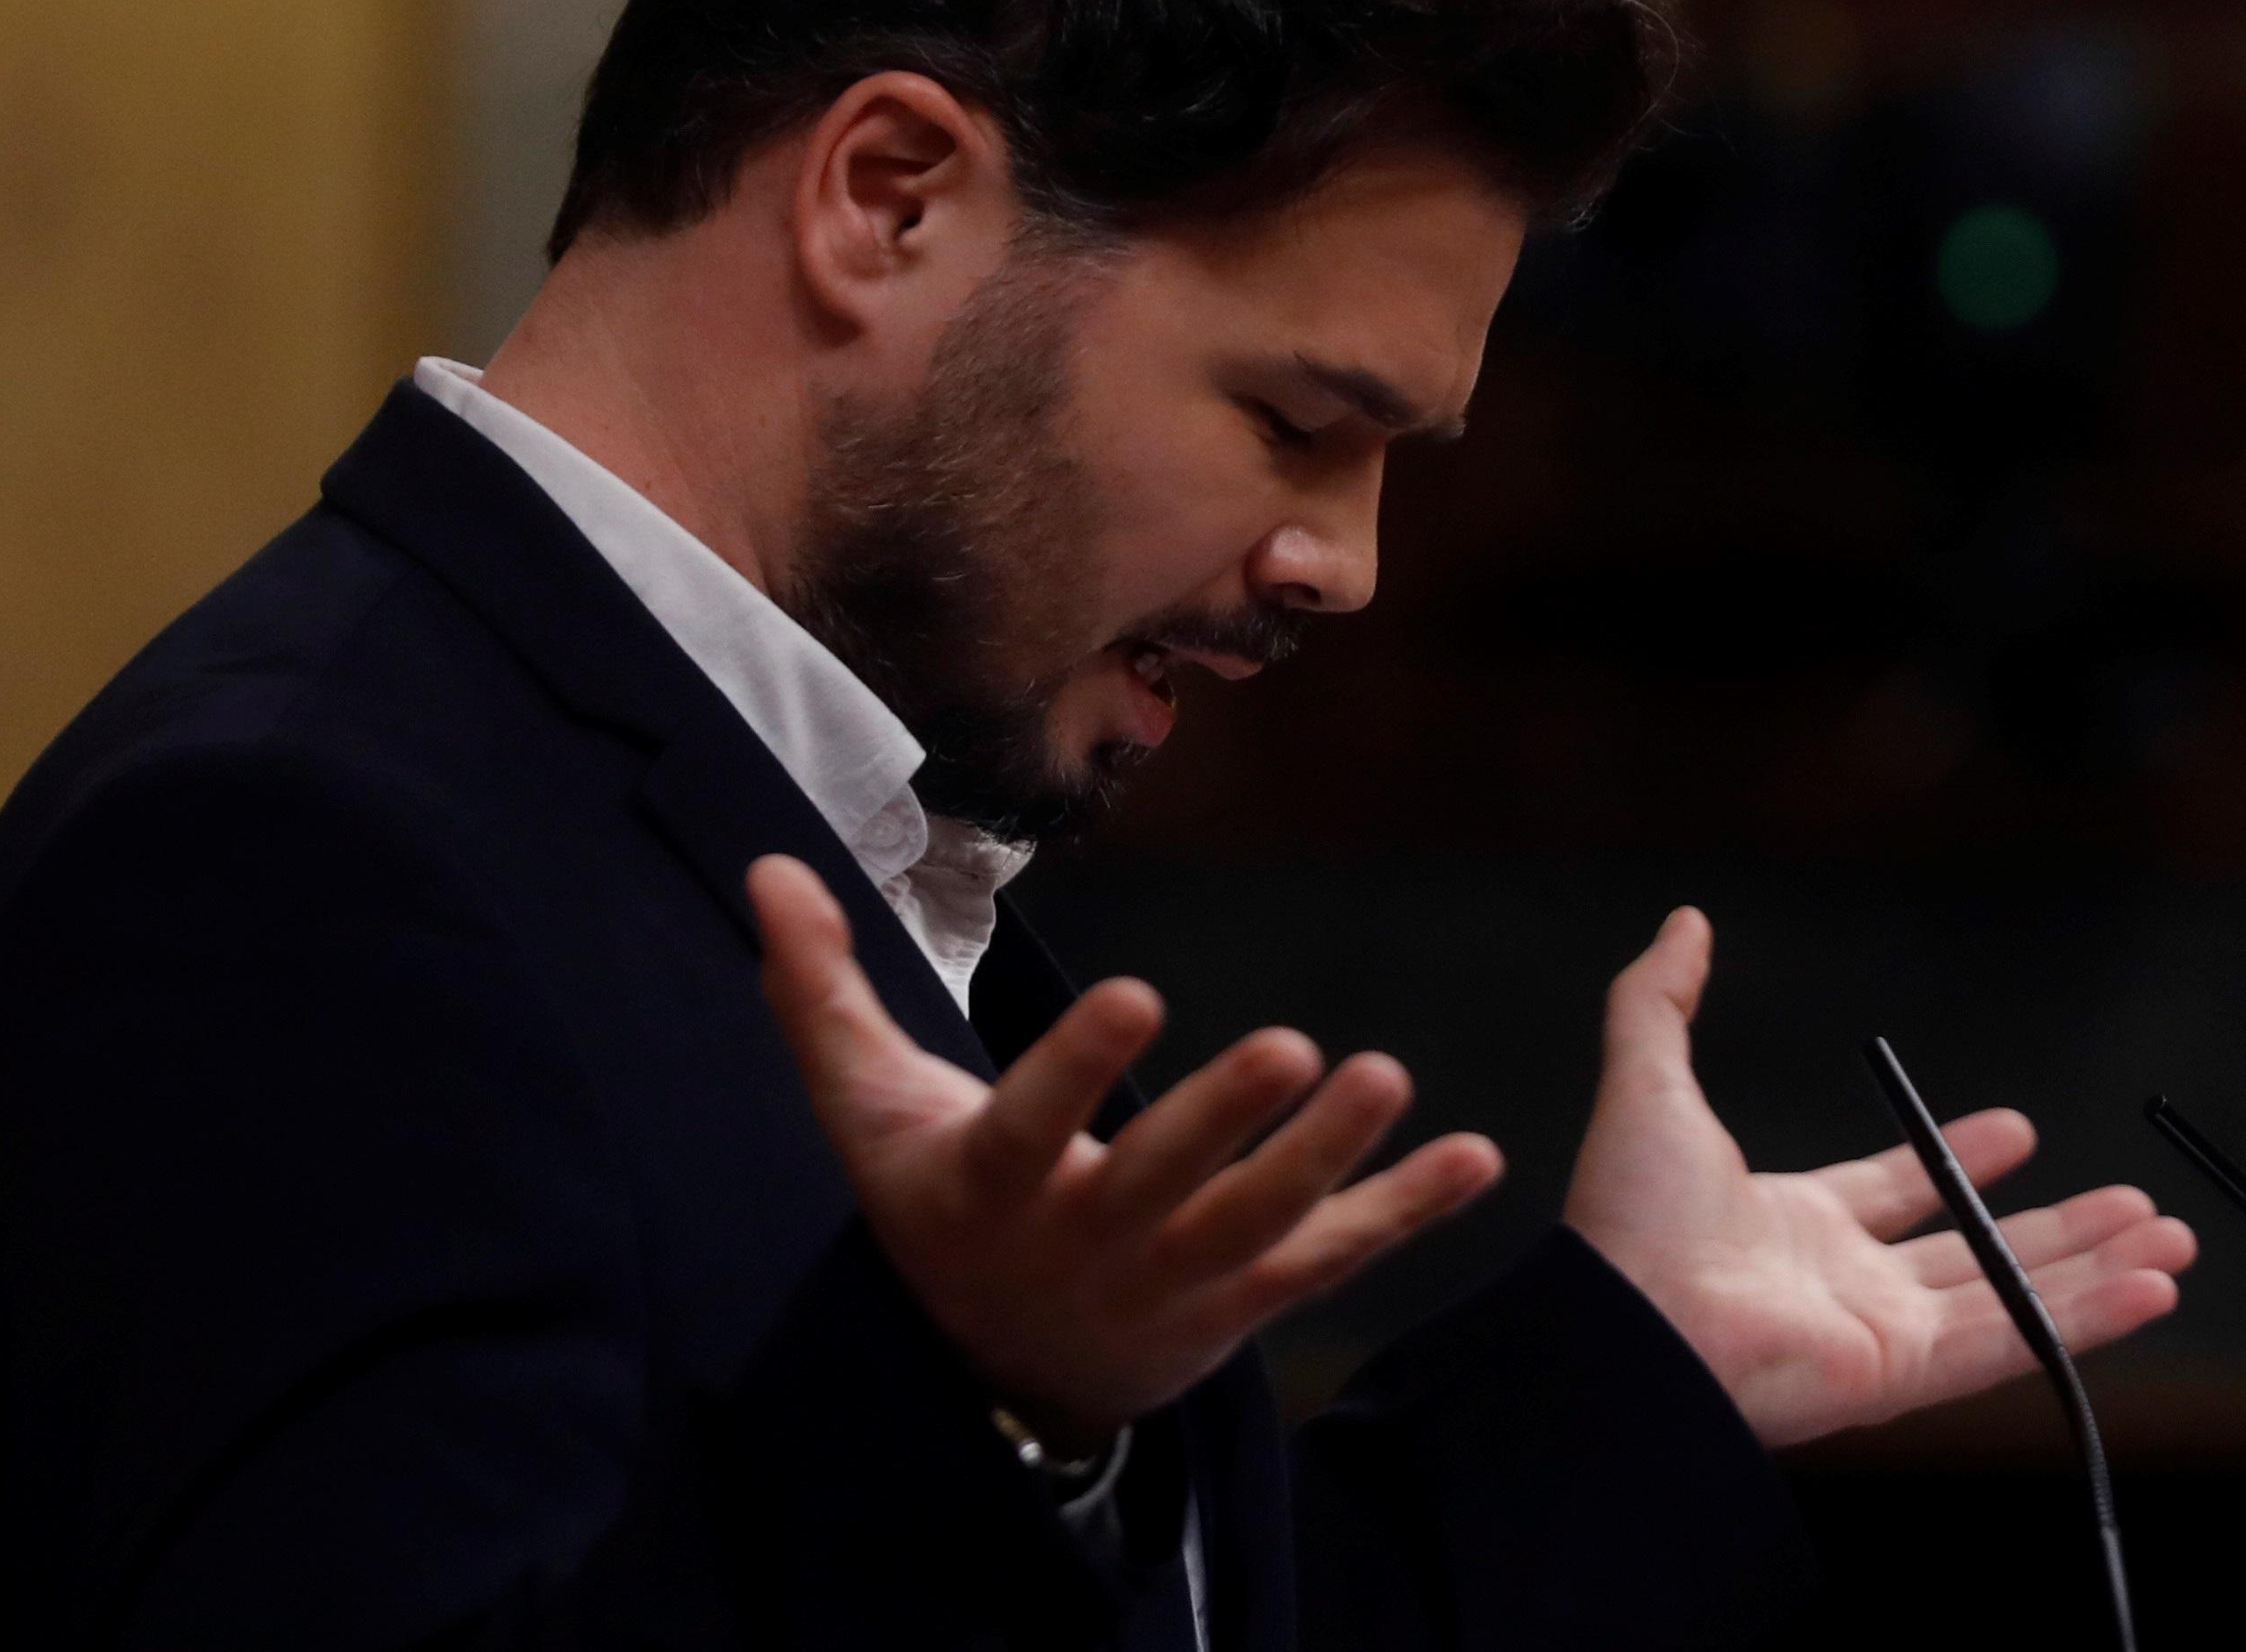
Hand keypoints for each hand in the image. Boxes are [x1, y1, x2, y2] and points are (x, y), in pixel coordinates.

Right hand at [750, 855, 1503, 1449]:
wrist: (995, 1377)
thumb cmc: (931, 1206)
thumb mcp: (864, 1112)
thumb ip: (819, 992)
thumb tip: (768, 868)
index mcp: (991, 1188)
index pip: (1033, 1125)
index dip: (1081, 1068)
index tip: (1138, 992)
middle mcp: (1087, 1244)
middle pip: (1162, 1183)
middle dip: (1225, 1122)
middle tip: (1294, 1047)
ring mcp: (1175, 1281)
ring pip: (1260, 1225)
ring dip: (1331, 1158)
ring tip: (1385, 1075)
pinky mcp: (1244, 1304)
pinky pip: (1331, 1261)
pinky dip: (1404, 1213)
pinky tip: (1477, 1157)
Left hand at [1564, 908, 2195, 1449]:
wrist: (1625, 1327)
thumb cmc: (1628, 1221)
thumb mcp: (1647, 1082)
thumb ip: (1662, 1002)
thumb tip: (1683, 923)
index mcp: (1792, 1223)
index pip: (1896, 1191)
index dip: (1958, 1160)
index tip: (2020, 1132)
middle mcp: (1844, 1283)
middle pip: (1978, 1251)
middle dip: (2062, 1228)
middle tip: (2133, 1201)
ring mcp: (1880, 1332)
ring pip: (2016, 1296)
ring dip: (2099, 1269)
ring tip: (2171, 1239)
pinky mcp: (1905, 1374)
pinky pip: (2015, 1340)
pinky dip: (2088, 1317)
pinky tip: (2152, 1288)